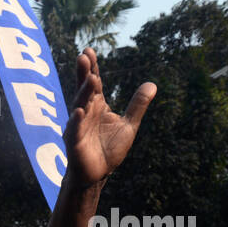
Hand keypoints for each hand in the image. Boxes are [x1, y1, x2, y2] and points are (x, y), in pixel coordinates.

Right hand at [64, 48, 155, 188]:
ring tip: (91, 79)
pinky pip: (75, 130)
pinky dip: (76, 121)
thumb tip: (152, 84)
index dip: (92, 68)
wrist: (97, 175)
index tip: (89, 51)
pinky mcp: (74, 143)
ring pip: (80, 106)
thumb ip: (138, 105)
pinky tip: (79, 111)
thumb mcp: (129, 125)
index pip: (94, 84)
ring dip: (83, 93)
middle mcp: (85, 113)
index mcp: (97, 106)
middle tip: (83, 56)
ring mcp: (78, 127)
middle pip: (84, 90)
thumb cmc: (109, 150)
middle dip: (83, 74)